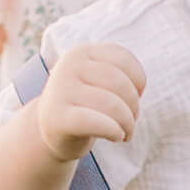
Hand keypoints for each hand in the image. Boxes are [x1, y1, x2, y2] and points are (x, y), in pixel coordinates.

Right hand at [37, 45, 146, 163]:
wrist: (51, 131)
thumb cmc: (85, 105)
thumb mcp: (99, 81)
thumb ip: (119, 74)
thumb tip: (138, 88)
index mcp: (80, 52)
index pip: (123, 59)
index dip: (138, 80)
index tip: (137, 96)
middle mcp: (68, 66)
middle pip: (119, 83)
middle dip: (133, 106)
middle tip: (131, 121)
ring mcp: (60, 91)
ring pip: (112, 104)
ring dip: (128, 123)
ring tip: (126, 132)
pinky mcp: (57, 118)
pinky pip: (96, 123)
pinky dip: (114, 131)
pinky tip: (117, 137)